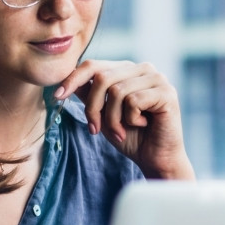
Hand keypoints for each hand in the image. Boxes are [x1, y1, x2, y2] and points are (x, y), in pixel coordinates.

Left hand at [55, 60, 194, 179]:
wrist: (156, 159)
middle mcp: (143, 68)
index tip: (57, 96)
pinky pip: (134, 101)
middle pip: (102, 78)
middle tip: (96, 130)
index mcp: (127, 70)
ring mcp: (157, 78)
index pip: (94, 65)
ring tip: (122, 132)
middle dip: (93, 108)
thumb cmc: (131, 137)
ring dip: (113, 119)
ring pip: (117, 91)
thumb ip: (90, 95)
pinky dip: (131, 119)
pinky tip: (143, 125)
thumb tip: (67, 80)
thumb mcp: (103, 115)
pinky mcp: (166, 92)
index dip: (73, 79)